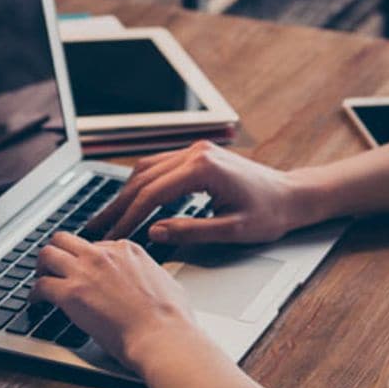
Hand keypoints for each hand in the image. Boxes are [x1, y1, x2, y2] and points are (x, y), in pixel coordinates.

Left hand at [32, 231, 198, 370]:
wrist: (162, 336)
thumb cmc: (170, 318)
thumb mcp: (165, 281)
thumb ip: (149, 274)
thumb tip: (149, 280)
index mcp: (126, 250)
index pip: (95, 245)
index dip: (85, 259)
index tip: (82, 270)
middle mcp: (103, 254)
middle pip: (65, 240)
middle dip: (57, 252)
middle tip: (53, 267)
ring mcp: (85, 271)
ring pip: (47, 254)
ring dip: (41, 268)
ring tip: (40, 280)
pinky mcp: (71, 294)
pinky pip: (41, 285)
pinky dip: (34, 294)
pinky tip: (36, 302)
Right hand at [86, 141, 322, 247]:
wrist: (292, 195)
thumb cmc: (269, 214)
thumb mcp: (232, 231)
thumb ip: (191, 231)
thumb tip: (155, 233)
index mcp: (203, 168)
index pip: (153, 193)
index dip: (129, 217)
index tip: (114, 236)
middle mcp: (195, 153)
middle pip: (143, 178)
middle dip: (118, 205)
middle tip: (97, 228)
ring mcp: (195, 151)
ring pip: (146, 169)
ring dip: (125, 193)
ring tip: (107, 216)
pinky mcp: (196, 156)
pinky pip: (159, 166)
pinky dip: (140, 184)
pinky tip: (129, 201)